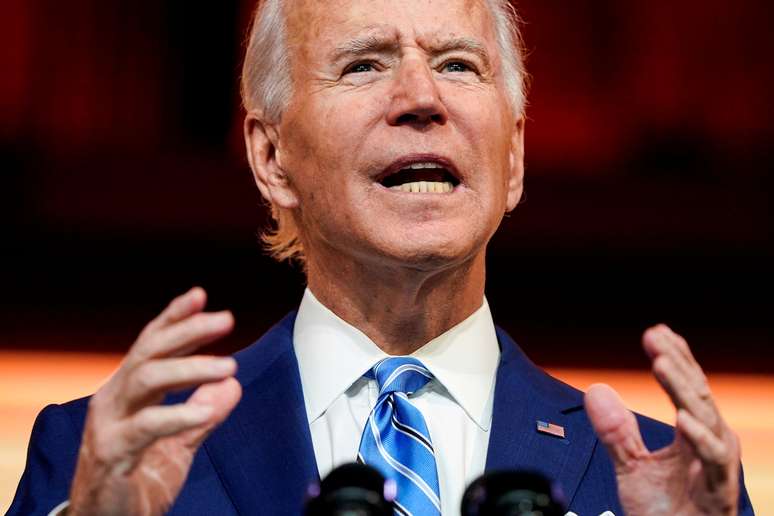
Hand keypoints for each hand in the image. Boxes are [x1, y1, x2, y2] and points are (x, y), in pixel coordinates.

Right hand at [68, 287, 241, 515]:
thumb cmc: (139, 476)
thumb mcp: (180, 442)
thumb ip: (204, 413)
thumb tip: (231, 384)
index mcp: (129, 390)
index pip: (150, 343)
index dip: (174, 317)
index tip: (200, 295)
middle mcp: (114, 398)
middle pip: (149, 350)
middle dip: (188, 330)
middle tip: (226, 319)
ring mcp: (109, 423)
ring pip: (146, 378)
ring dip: (190, 368)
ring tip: (229, 366)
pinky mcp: (112, 453)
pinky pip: (145, 426)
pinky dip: (178, 415)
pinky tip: (207, 409)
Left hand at [585, 324, 739, 515]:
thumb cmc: (665, 512)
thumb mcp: (632, 466)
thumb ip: (616, 430)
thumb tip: (595, 390)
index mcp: (694, 434)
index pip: (686, 387)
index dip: (674, 358)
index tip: (654, 332)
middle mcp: (710, 443)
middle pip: (697, 394)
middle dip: (677, 362)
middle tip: (655, 336)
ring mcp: (717, 466)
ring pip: (706, 418)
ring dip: (683, 389)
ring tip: (661, 364)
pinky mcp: (719, 492)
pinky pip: (715, 460)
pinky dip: (701, 438)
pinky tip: (683, 417)